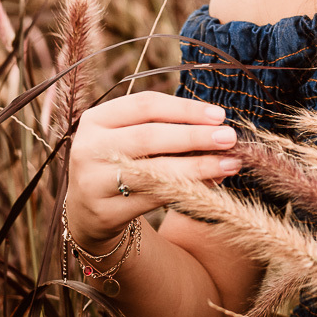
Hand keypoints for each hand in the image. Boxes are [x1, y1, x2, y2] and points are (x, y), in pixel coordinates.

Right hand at [66, 91, 241, 250]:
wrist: (86, 211)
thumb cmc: (122, 162)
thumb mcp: (130, 137)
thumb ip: (166, 127)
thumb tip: (218, 126)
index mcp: (97, 119)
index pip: (145, 105)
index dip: (184, 108)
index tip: (220, 115)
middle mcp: (89, 148)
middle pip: (149, 136)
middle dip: (194, 136)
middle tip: (230, 138)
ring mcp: (93, 182)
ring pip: (153, 171)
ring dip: (197, 166)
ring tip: (230, 163)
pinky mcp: (105, 212)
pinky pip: (153, 198)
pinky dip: (187, 189)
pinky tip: (211, 184)